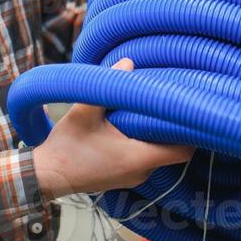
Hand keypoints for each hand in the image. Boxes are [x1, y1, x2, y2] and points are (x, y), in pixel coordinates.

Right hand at [32, 58, 193, 199]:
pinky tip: (134, 126)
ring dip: (158, 136)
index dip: (192, 132)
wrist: (48, 174)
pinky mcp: (125, 177)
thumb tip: (128, 62)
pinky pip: (145, 160)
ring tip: (151, 111)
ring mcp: (134, 178)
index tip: (190, 111)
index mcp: (137, 157)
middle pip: (173, 151)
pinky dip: (145, 144)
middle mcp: (141, 172)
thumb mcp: (84, 112)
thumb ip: (107, 86)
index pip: (182, 151)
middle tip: (171, 103)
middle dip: (174, 128)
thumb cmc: (66, 147)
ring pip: (159, 155)